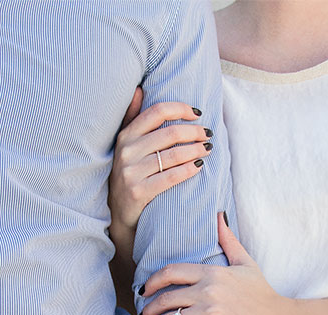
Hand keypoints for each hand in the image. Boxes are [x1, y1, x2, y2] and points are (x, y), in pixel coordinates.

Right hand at [108, 88, 213, 254]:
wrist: (119, 213)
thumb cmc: (129, 174)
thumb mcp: (125, 145)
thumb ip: (132, 118)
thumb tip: (138, 89)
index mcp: (125, 135)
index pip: (157, 112)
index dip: (181, 109)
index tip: (197, 113)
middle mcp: (127, 152)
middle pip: (169, 133)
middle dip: (194, 132)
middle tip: (208, 135)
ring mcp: (131, 172)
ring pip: (173, 155)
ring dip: (196, 150)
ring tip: (207, 149)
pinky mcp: (138, 192)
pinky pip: (171, 177)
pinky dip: (189, 170)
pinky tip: (200, 166)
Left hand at [138, 213, 301, 314]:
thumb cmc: (263, 294)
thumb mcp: (246, 263)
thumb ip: (228, 240)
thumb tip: (218, 215)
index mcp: (212, 273)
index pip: (170, 272)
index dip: (151, 281)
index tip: (143, 290)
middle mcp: (208, 292)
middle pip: (165, 298)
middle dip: (148, 308)